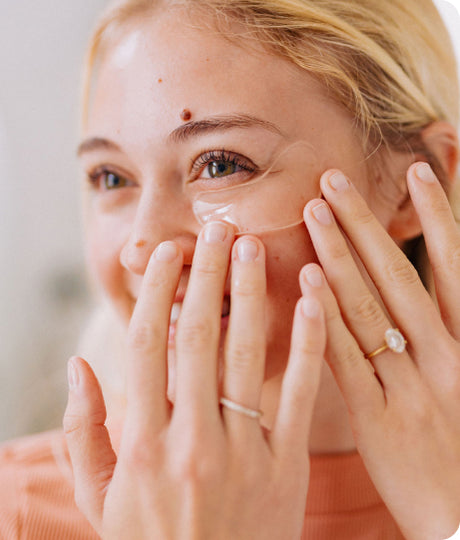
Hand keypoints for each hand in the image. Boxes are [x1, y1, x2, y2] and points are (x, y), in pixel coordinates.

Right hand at [63, 222, 324, 538]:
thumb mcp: (100, 497)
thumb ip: (82, 431)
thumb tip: (78, 366)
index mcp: (141, 443)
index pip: (146, 346)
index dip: (154, 291)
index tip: (164, 252)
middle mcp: (190, 440)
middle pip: (197, 338)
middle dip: (205, 276)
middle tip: (215, 227)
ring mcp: (242, 452)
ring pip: (246, 356)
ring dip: (248, 294)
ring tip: (250, 246)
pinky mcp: (286, 467)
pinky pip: (299, 395)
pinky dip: (307, 344)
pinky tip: (309, 299)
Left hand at [301, 162, 459, 539]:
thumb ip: (450, 336)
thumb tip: (433, 293)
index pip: (452, 268)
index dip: (438, 218)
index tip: (418, 172)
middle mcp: (444, 355)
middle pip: (400, 274)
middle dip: (367, 223)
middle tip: (334, 178)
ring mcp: (410, 385)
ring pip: (370, 305)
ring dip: (341, 253)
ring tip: (314, 210)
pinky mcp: (377, 418)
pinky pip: (347, 357)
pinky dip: (327, 316)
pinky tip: (305, 278)